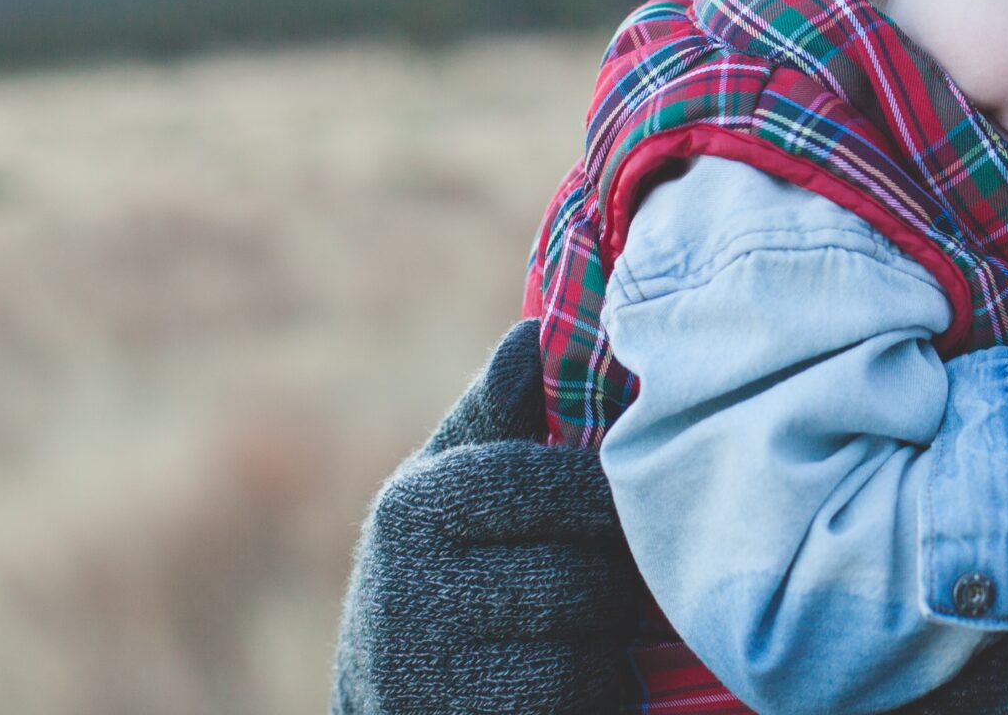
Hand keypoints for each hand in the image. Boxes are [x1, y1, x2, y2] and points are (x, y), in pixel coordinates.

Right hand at [329, 319, 635, 714]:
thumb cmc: (448, 571)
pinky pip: (580, 698)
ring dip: (608, 642)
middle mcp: (409, 589)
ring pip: (589, 642)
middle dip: (613, 581)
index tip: (619, 508)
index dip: (604, 501)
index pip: (552, 485)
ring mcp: (430, 674)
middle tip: (606, 581)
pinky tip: (565, 683)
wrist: (388, 700)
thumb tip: (535, 330)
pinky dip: (594, 693)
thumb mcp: (454, 486)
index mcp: (415, 507)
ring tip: (580, 632)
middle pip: (585, 573)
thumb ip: (500, 413)